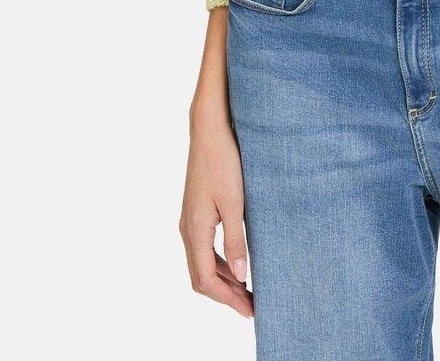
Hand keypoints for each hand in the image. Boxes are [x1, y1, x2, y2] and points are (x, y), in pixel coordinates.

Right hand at [179, 111, 253, 318]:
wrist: (210, 129)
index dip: (228, 299)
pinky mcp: (196, 211)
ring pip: (201, 263)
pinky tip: (237, 264)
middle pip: (201, 277)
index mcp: (195, 230)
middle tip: (251, 306)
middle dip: (225, 295)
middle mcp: (187, 229)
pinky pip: (204, 248)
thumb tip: (240, 274)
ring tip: (247, 290)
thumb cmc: (224, 161)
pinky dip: (218, 263)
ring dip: (223, 280)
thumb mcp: (234, 202)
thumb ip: (236, 239)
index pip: (206, 279)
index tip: (250, 310)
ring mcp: (190, 220)